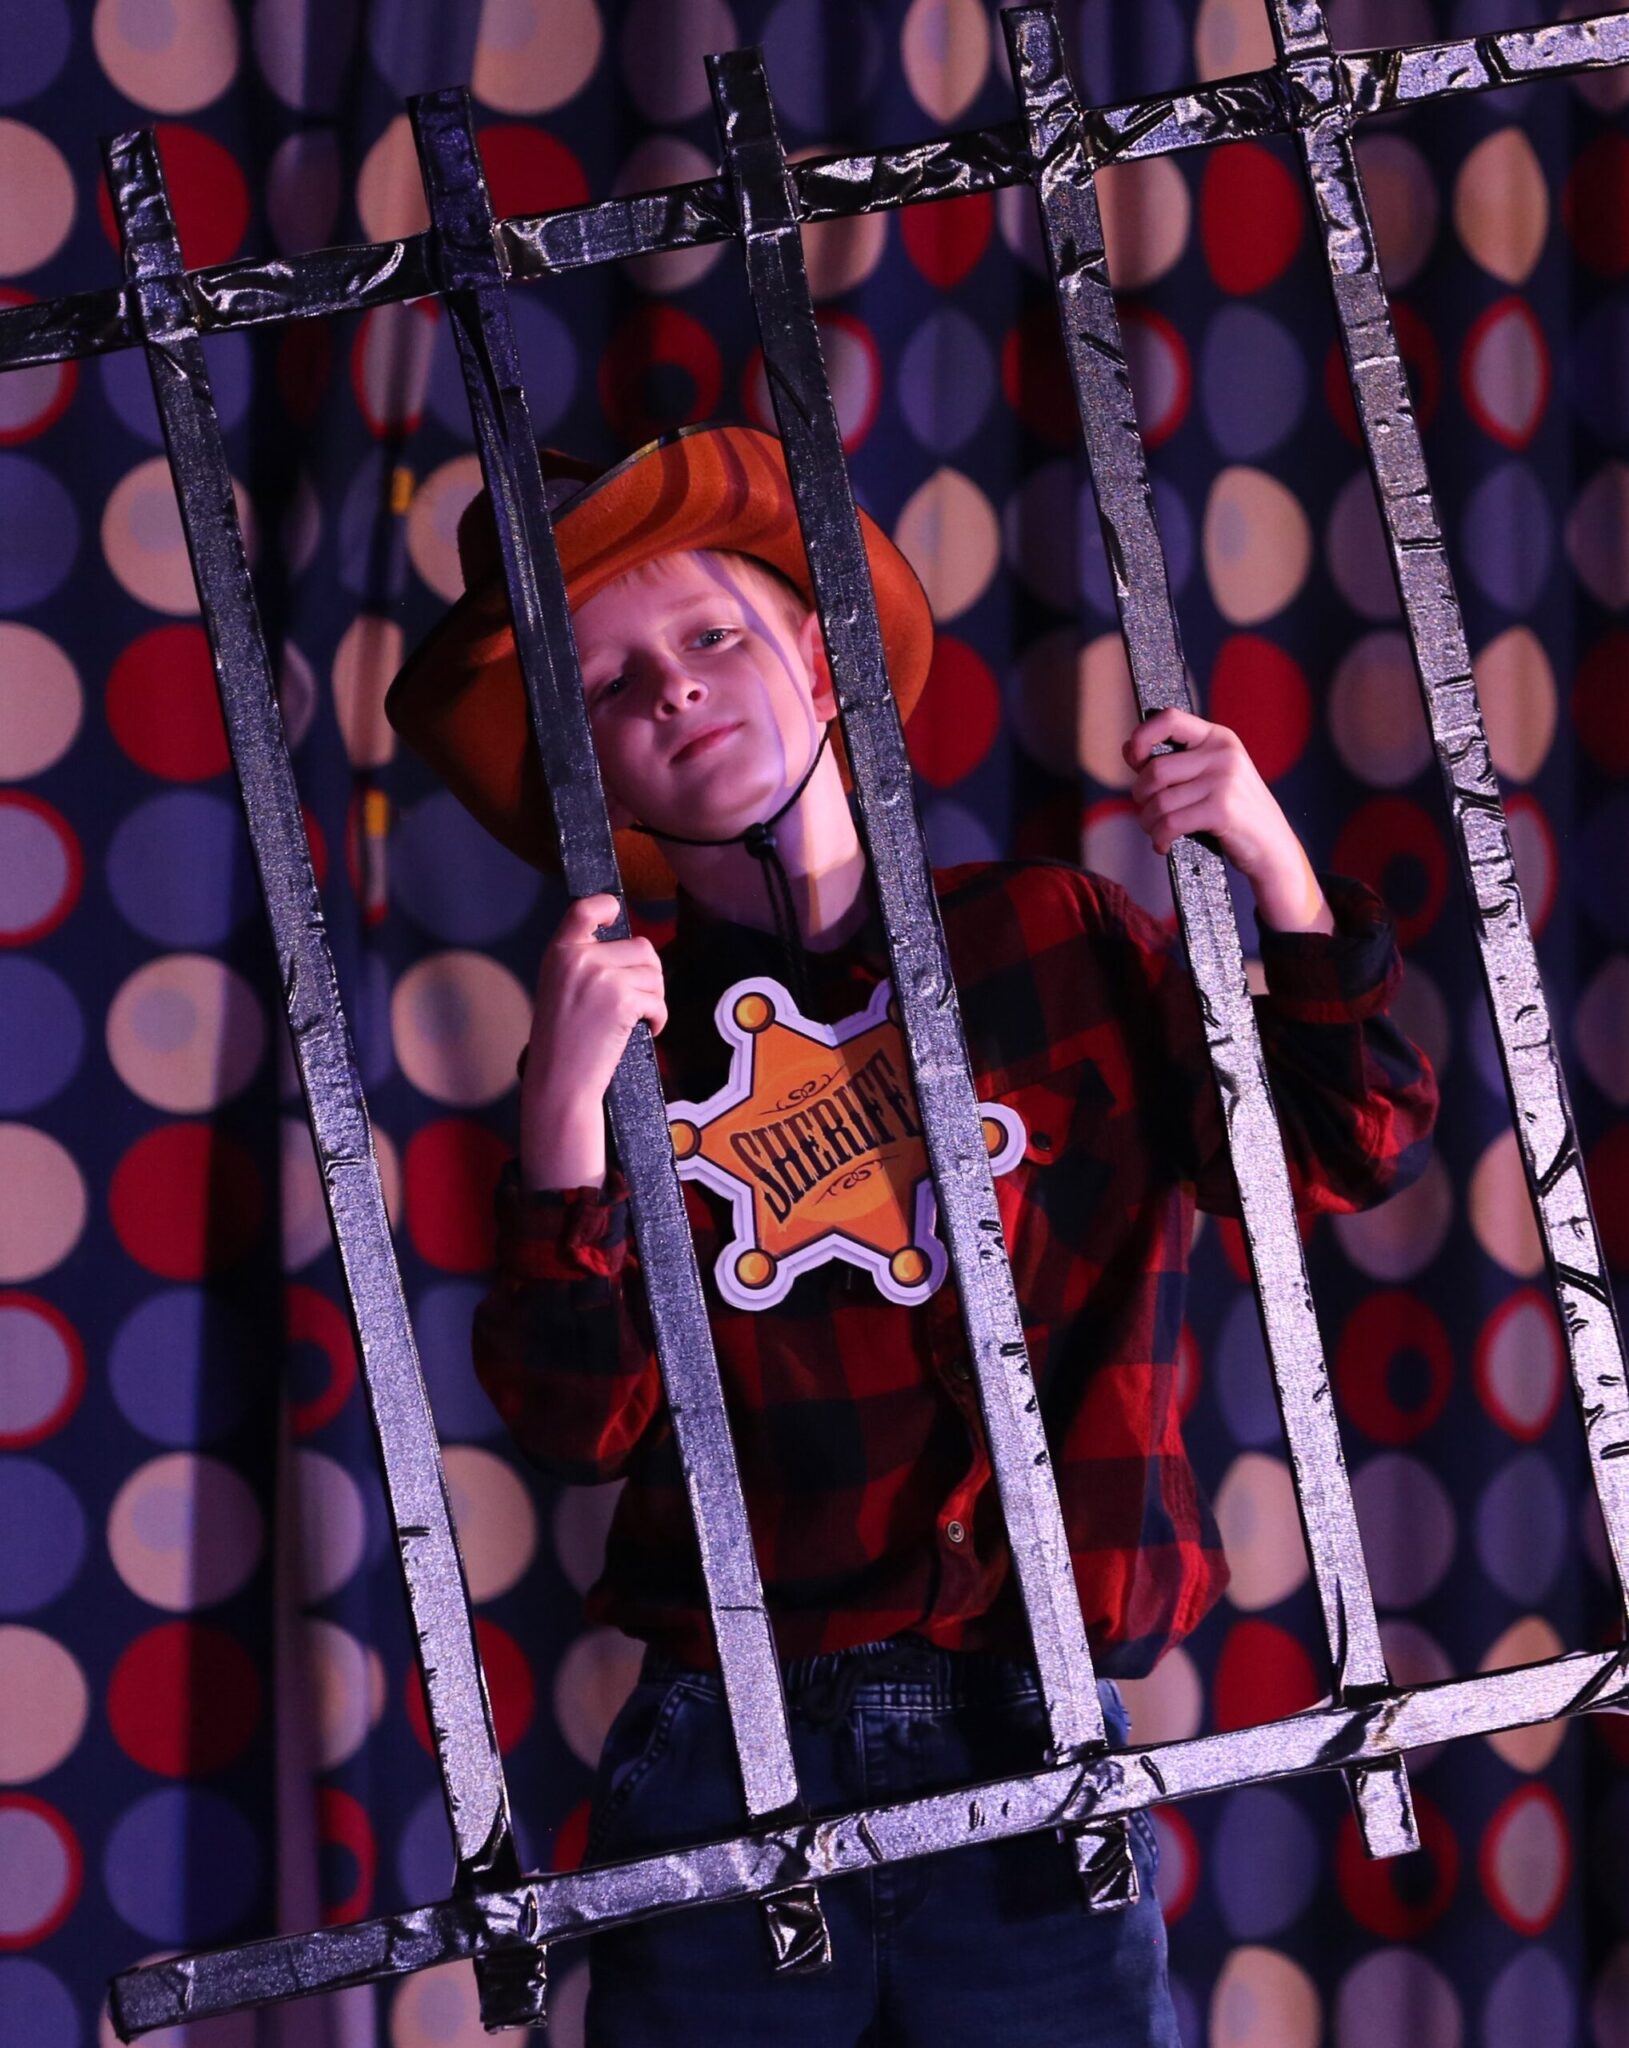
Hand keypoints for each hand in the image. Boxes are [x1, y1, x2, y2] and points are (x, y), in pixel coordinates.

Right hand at [519, 894, 667, 1190]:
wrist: (559, 1081)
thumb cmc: (560, 1042)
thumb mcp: (558, 988)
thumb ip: (583, 962)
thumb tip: (627, 949)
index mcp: (559, 951)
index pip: (586, 908)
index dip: (607, 906)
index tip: (616, 916)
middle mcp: (580, 958)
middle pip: (641, 947)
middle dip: (647, 975)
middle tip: (636, 1000)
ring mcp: (602, 977)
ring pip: (654, 974)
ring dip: (655, 998)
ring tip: (637, 1018)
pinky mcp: (623, 1000)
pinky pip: (659, 1000)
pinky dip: (659, 1018)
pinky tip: (647, 1030)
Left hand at [1123, 707, 1332, 933]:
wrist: (1273, 846)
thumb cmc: (1234, 811)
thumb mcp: (1211, 775)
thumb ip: (1175, 760)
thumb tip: (1128, 747)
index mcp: (1218, 737)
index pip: (1169, 719)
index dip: (1142, 737)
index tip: (1134, 759)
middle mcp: (1223, 754)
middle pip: (1155, 770)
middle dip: (1141, 796)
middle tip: (1149, 812)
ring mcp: (1224, 781)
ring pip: (1159, 801)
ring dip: (1148, 822)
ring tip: (1157, 831)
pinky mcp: (1222, 811)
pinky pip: (1170, 823)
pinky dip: (1160, 838)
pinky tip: (1164, 845)